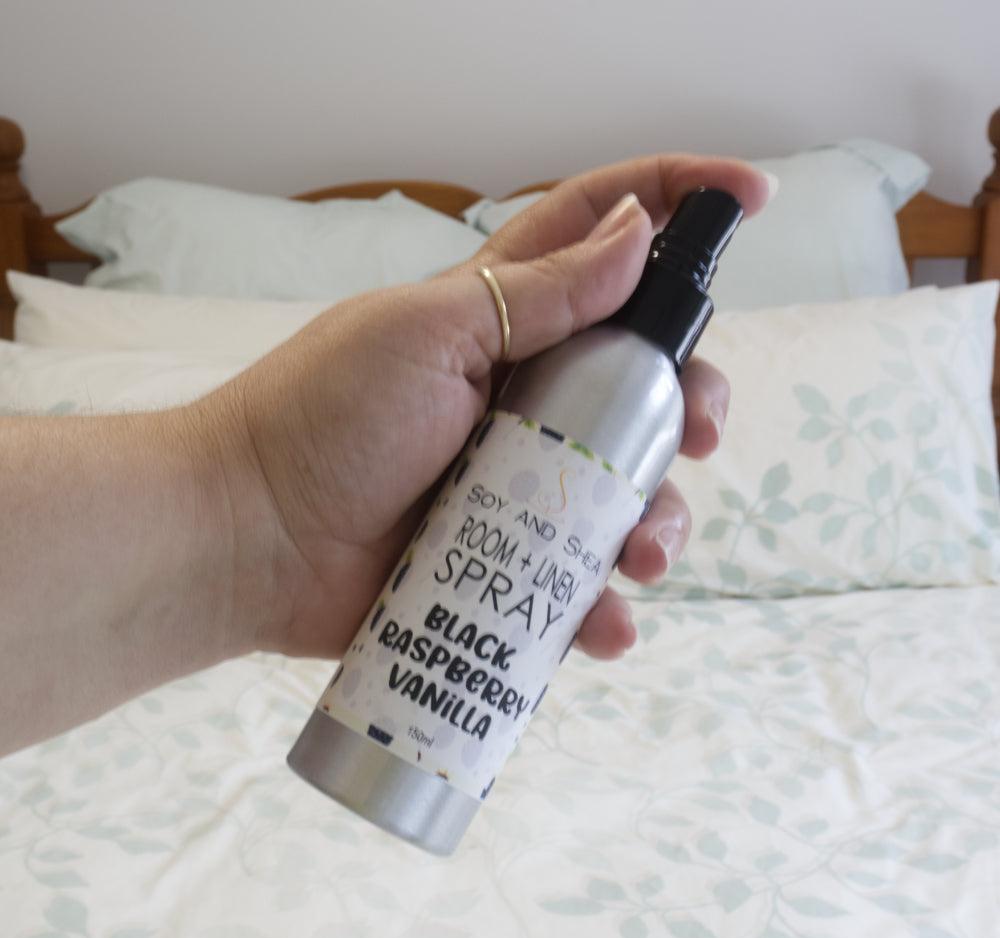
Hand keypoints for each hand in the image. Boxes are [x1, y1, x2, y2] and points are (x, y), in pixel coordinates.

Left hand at [212, 155, 771, 661]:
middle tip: (698, 434)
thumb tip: (636, 229)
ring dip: (659, 523)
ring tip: (641, 554)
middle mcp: (522, 397)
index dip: (675, 204)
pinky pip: (577, 583)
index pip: (599, 240)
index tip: (750, 198)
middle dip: (691, 404)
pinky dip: (602, 607)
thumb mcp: (427, 333)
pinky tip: (603, 622)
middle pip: (643, 384)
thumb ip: (536, 292)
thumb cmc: (323, 418)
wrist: (251, 540)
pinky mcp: (503, 562)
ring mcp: (517, 484)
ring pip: (626, 494)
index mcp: (503, 321)